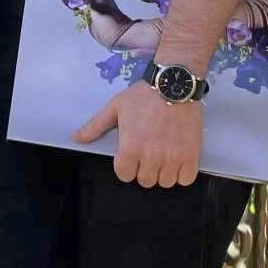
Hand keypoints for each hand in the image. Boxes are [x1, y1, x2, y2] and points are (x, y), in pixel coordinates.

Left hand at [74, 81, 201, 187]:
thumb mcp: (115, 107)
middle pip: (146, 181)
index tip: (131, 156)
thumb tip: (76, 138)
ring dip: (163, 172)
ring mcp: (172, 157)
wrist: (174, 84)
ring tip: (164, 156)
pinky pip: (186, 179)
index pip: (125, 175)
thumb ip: (95, 126)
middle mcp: (151, 157)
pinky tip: (178, 159)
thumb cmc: (143, 95)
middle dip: (144, 169)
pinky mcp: (191, 155)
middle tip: (148, 153)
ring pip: (165, 182)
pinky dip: (182, 173)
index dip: (126, 166)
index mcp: (130, 148)